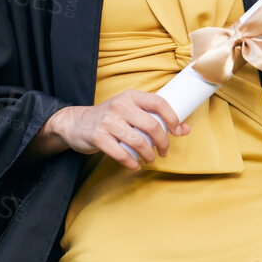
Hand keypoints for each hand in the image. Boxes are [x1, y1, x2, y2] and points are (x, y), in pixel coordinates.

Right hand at [56, 90, 190, 170]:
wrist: (75, 123)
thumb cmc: (109, 118)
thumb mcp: (130, 111)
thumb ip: (154, 118)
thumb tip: (186, 129)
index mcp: (131, 96)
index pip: (159, 103)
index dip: (173, 118)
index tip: (178, 132)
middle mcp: (120, 105)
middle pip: (152, 126)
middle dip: (163, 143)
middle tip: (164, 152)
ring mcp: (108, 121)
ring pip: (138, 142)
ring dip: (148, 155)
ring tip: (149, 159)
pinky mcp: (98, 137)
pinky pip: (121, 154)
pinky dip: (132, 163)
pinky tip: (135, 165)